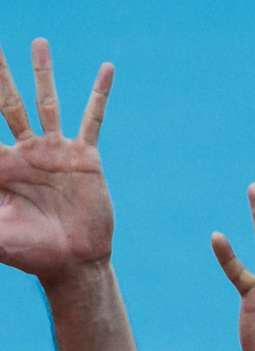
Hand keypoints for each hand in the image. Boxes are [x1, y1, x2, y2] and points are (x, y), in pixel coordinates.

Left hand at [0, 39, 114, 283]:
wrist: (73, 264)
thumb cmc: (31, 253)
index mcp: (1, 166)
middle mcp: (26, 152)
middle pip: (8, 102)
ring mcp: (56, 152)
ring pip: (46, 103)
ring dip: (42, 72)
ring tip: (39, 43)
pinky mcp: (85, 158)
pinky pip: (92, 120)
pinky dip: (99, 94)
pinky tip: (107, 70)